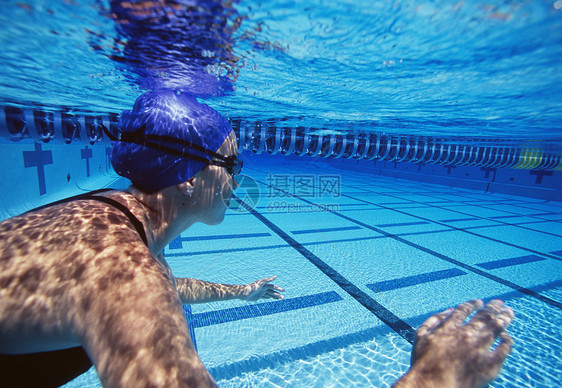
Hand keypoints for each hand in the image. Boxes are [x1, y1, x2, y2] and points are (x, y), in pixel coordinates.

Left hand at [242, 276, 284, 301]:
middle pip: (272, 291)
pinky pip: (265, 297)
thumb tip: (276, 276)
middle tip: (283, 298)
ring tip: (280, 299)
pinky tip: (272, 298)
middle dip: (278, 294)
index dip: (278, 288)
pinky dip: (269, 297)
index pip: (273, 287)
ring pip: (270, 295)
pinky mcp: (259, 297)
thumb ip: (269, 280)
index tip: (284, 291)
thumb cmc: (253, 287)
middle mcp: (263, 288)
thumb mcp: (261, 283)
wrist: (245, 293)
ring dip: (275, 296)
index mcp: (264, 285)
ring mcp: (261, 292)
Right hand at [396, 299, 513, 387]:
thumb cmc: (423, 364)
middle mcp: (466, 334)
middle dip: (493, 307)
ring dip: (504, 317)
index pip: (465, 310)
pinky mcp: (490, 364)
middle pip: (484, 315)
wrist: (433, 386)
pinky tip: (507, 337)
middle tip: (500, 303)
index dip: (473, 304)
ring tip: (509, 313)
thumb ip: (433, 320)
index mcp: (450, 327)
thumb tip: (449, 310)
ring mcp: (480, 348)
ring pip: (497, 327)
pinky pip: (504, 348)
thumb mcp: (420, 337)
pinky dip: (507, 340)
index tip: (479, 302)